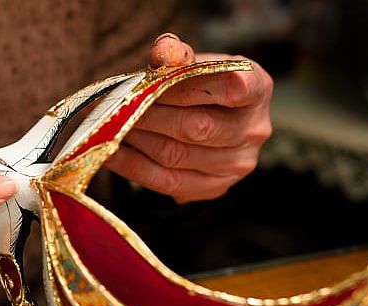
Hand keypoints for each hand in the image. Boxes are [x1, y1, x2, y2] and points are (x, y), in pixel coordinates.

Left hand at [107, 34, 272, 202]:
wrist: (210, 118)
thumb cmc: (202, 84)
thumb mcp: (195, 61)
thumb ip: (178, 54)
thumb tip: (162, 54)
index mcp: (258, 89)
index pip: (232, 89)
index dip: (187, 87)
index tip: (151, 82)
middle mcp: (254, 130)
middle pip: (195, 127)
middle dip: (148, 114)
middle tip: (116, 106)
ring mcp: (237, 164)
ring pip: (176, 155)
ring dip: (136, 139)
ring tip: (109, 126)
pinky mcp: (213, 188)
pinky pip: (166, 181)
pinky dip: (132, 166)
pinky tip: (110, 152)